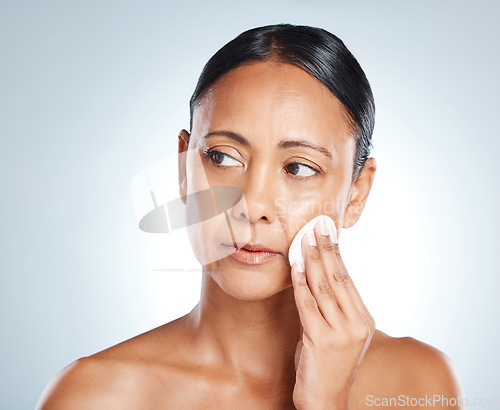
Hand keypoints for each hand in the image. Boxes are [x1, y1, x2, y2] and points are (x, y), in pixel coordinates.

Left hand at [291, 219, 374, 409]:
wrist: (326, 399)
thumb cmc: (328, 364)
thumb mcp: (338, 333)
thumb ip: (334, 308)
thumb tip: (319, 274)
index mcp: (363, 320)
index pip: (347, 279)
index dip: (336, 253)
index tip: (328, 232)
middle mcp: (356, 324)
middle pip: (338, 277)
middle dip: (326, 248)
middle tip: (318, 224)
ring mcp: (340, 333)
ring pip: (323, 287)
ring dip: (312, 259)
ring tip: (304, 237)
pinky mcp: (321, 340)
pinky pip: (308, 304)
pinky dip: (300, 282)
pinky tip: (296, 265)